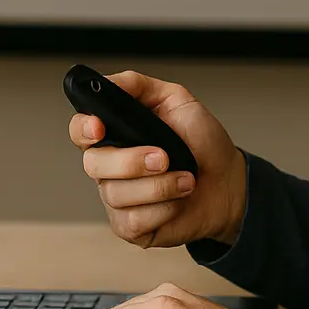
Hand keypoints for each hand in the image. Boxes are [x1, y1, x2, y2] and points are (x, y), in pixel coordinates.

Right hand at [70, 71, 246, 247]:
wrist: (228, 182)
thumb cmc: (202, 142)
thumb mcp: (176, 100)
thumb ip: (138, 85)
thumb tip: (108, 82)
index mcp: (116, 134)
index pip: (80, 130)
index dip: (83, 128)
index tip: (99, 127)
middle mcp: (110, 167)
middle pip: (93, 164)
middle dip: (131, 161)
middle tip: (164, 157)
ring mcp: (117, 198)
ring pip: (116, 194)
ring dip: (160, 186)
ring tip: (185, 178)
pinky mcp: (130, 227)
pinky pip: (133, 220)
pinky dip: (164, 209)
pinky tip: (178, 200)